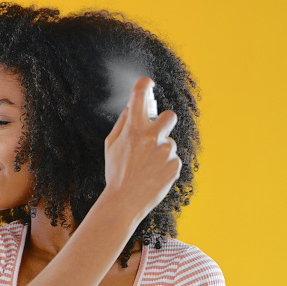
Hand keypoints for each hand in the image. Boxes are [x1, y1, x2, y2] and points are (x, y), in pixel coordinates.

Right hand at [104, 77, 180, 218]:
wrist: (125, 201)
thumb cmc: (116, 172)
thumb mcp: (111, 144)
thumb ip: (123, 123)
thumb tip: (133, 106)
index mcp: (134, 129)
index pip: (140, 95)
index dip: (144, 85)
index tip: (147, 83)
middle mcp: (152, 136)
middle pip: (169, 116)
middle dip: (163, 122)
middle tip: (154, 133)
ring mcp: (166, 151)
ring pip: (169, 142)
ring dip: (160, 150)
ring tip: (146, 166)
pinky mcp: (175, 165)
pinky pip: (172, 158)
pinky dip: (164, 164)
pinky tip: (152, 174)